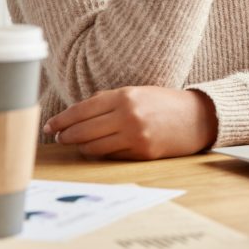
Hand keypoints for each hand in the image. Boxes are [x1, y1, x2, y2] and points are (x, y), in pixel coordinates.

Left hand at [43, 87, 218, 159]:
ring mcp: (134, 136)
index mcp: (125, 96)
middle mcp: (127, 115)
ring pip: (93, 147)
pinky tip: (98, 148)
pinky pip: (110, 156)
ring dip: (81, 147)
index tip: (50, 126)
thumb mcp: (137, 92)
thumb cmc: (164, 103)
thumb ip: (108, 100)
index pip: (81, 110)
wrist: (198, 117)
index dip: (61, 120)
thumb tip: (76, 114)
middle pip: (82, 131)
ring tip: (77, 144)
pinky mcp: (141, 152)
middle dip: (66, 135)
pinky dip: (101, 153)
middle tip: (59, 137)